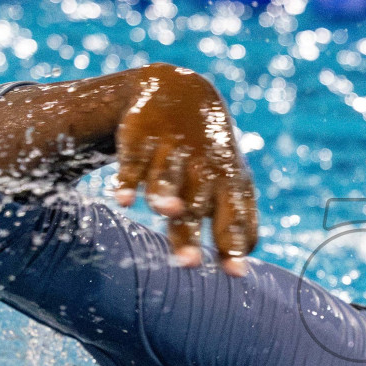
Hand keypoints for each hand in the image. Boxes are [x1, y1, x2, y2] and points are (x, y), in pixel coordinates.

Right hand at [112, 63, 258, 274]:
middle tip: (190, 264)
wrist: (180, 92)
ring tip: (167, 213)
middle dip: (192, 233)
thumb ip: (234, 225)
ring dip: (166, 196)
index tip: (235, 274)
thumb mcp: (230, 182)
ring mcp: (172, 150)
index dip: (234, 245)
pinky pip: (134, 162)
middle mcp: (202, 167)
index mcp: (230, 182)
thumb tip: (240, 273)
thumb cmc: (209, 156)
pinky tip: (125, 201)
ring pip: (168, 179)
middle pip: (197, 205)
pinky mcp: (141, 138)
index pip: (235, 217)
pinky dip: (129, 180)